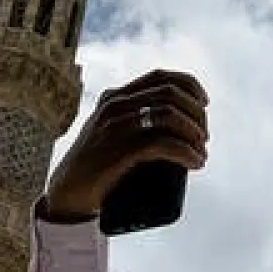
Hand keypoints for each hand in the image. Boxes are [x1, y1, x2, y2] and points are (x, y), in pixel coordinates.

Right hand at [42, 69, 208, 219]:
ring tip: (201, 153)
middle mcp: (114, 105)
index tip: (204, 105)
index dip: (189, 86)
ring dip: (194, 133)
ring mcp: (114, 126)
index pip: (160, 76)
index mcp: (114, 97)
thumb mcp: (112, 135)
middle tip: (203, 139)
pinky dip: (186, 152)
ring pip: (169, 115)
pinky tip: (195, 162)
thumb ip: (133, 124)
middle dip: (197, 115)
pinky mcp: (117, 151)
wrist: (68, 194)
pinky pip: (162, 143)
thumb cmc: (97, 169)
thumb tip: (178, 131)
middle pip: (170, 94)